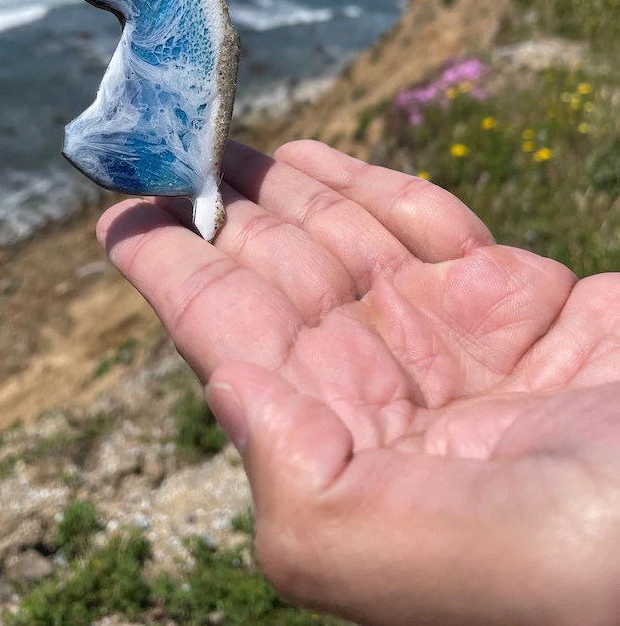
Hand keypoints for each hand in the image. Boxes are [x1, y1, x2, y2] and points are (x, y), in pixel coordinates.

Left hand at [97, 140, 619, 625]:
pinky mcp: (517, 301)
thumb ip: (302, 491)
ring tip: (223, 137)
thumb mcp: (420, 557)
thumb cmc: (588, 552)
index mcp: (345, 447)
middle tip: (171, 132)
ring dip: (280, 187)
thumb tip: (227, 384)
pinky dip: (365, 185)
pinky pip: (422, 225)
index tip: (117, 204)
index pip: (227, 333)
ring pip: (341, 239)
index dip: (167, 266)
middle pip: (278, 270)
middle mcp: (387, 391)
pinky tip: (315, 157)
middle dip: (221, 205)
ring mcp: (451, 340)